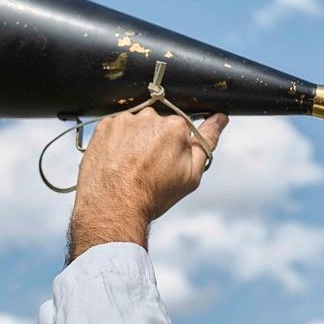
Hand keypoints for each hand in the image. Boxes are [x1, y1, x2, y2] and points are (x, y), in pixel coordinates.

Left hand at [66, 109, 228, 262]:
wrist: (114, 207)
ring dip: (134, 140)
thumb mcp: (191, 174)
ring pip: (134, 126)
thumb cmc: (154, 195)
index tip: (166, 162)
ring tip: (129, 167)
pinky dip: (115, 142)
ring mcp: (124, 120)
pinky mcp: (103, 126)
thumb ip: (207, 141)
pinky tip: (116, 162)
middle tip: (147, 168)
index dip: (174, 148)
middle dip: (154, 141)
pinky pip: (114, 129)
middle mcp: (149, 116)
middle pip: (156, 125)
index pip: (180, 129)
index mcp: (175, 126)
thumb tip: (220, 118)